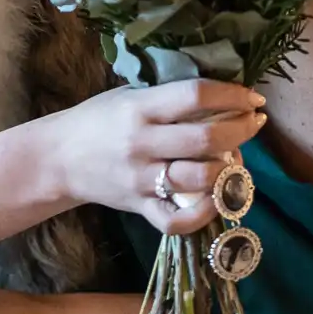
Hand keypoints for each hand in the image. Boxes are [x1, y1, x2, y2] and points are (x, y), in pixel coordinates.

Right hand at [33, 79, 265, 233]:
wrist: (57, 159)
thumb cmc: (97, 120)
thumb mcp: (128, 96)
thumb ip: (167, 96)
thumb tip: (221, 93)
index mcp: (139, 108)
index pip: (195, 95)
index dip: (232, 95)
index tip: (252, 97)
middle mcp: (142, 143)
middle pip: (207, 139)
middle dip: (243, 129)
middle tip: (255, 122)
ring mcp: (141, 179)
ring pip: (201, 179)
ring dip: (231, 169)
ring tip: (238, 157)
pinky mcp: (139, 207)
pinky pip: (177, 220)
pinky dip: (205, 213)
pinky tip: (218, 199)